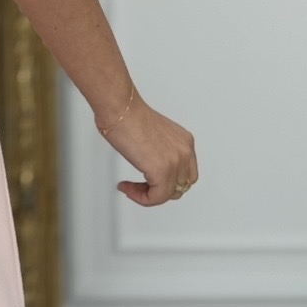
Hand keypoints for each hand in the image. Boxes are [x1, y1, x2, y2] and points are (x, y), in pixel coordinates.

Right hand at [98, 90, 198, 206]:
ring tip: (130, 188)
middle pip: (180, 186)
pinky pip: (156, 198)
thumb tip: (149, 163)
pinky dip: (141, 198)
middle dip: (159, 189)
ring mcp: (175, 162)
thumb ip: (159, 150)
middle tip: (139, 187)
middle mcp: (184, 151)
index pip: (186, 174)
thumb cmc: (127, 114)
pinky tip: (127, 188)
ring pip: (167, 194)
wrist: (120, 108)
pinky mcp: (162, 172)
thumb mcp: (154, 134)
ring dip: (147, 195)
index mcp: (184, 141)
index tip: (149, 179)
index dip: (168, 181)